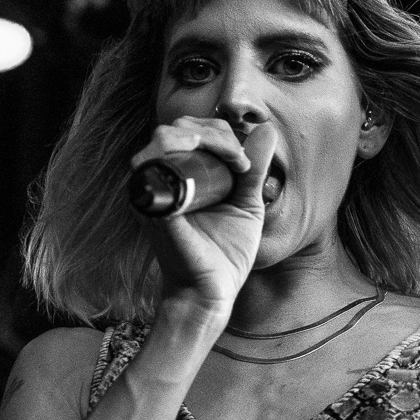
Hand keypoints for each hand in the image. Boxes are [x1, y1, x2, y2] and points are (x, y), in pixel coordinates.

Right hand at [130, 117, 276, 319]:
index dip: (221, 133)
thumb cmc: (224, 252)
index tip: (245, 162)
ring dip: (204, 138)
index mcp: (180, 176)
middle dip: (216, 133)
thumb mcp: (246, 202)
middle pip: (179, 127)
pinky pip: (154, 165)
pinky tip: (208, 162)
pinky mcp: (152, 203)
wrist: (211, 292)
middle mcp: (162, 178)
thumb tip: (267, 128)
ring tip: (232, 160)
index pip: (192, 131)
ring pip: (166, 137)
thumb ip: (254, 167)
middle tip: (241, 162)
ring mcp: (154, 189)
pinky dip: (178, 152)